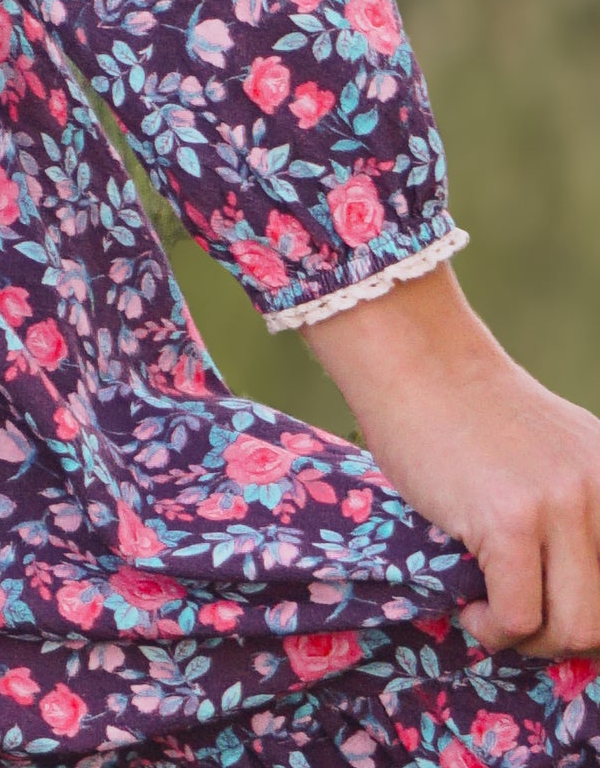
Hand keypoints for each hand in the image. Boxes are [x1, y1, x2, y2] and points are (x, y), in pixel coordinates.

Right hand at [303, 264, 599, 656]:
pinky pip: (518, 617)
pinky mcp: (509, 520)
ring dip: (529, 639)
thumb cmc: (465, 410)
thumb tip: (582, 606)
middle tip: (519, 615)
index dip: (590, 614)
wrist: (414, 356)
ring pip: (574, 629)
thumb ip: (578, 512)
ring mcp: (559, 504)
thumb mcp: (552, 454)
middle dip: (561, 635)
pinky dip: (493, 629)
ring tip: (494, 612)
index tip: (554, 610)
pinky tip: (471, 605)